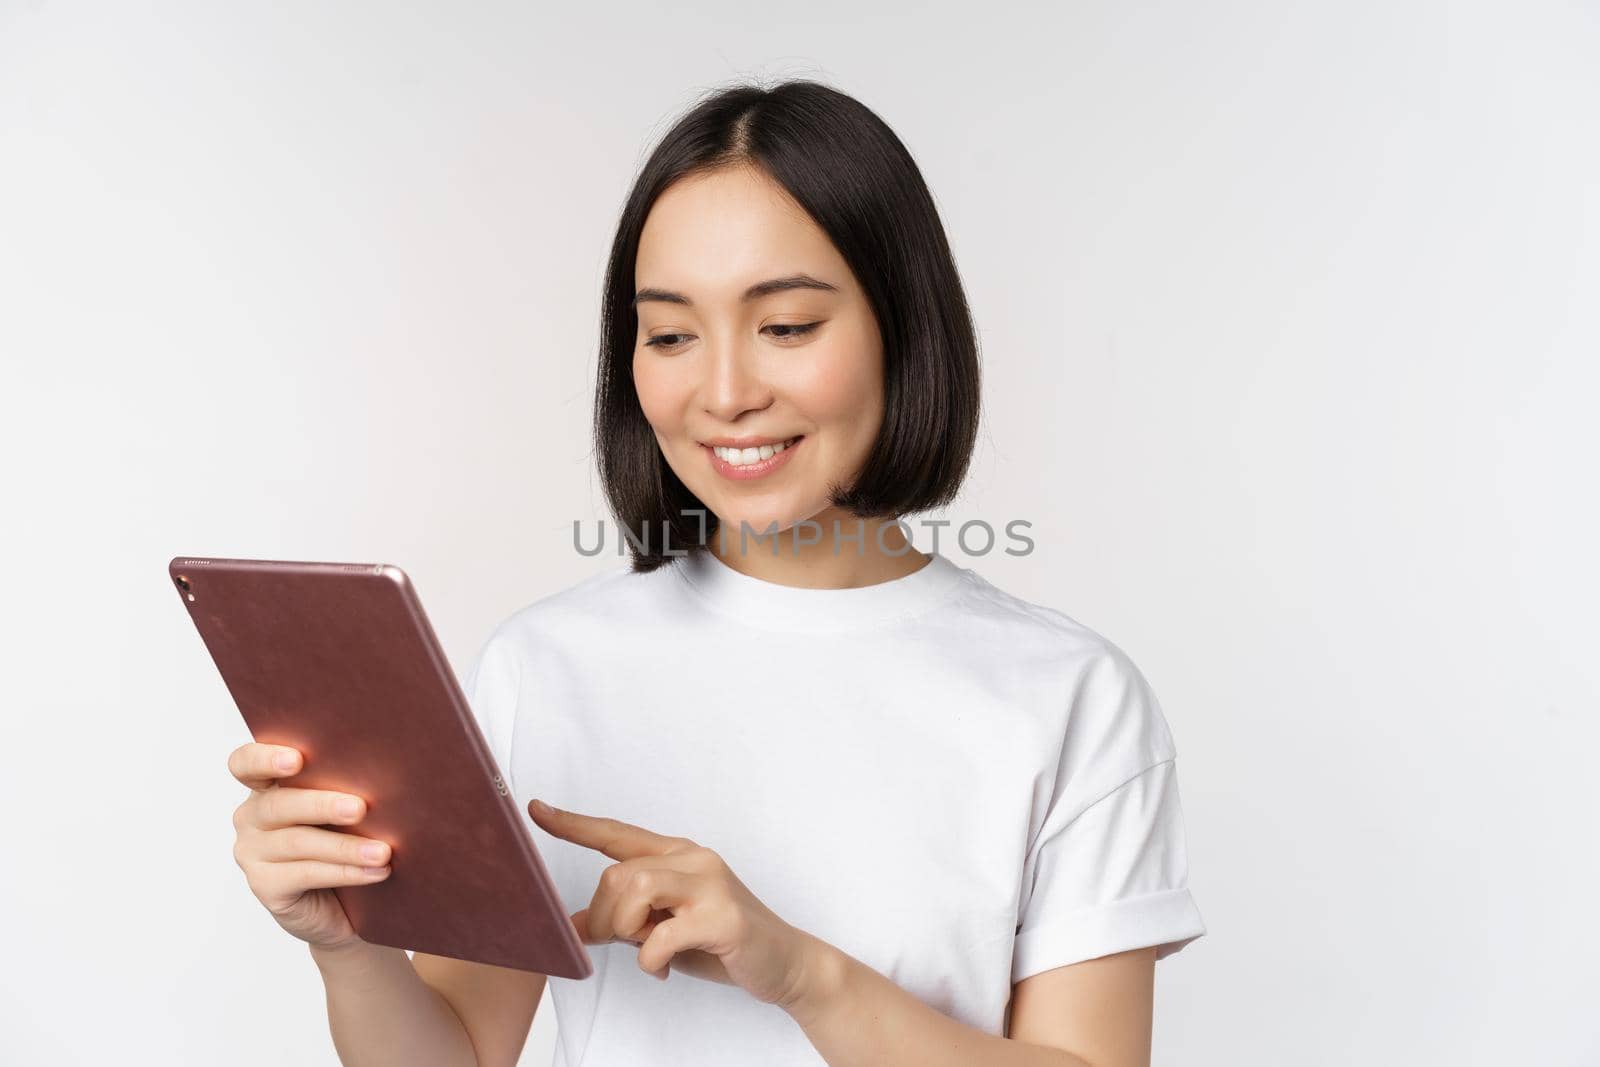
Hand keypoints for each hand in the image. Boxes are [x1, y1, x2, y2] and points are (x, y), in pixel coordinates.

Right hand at [227, 741, 392, 949]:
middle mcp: (252, 816)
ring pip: (298, 842)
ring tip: (382, 851)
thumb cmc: (346, 838)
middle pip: (279, 804)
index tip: (297, 759)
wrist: (343, 903)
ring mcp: (252, 852)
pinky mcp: (264, 885)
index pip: (246, 763)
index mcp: (267, 785)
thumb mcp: (344, 809)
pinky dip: (346, 871)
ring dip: (345, 847)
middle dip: (322, 805)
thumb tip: (383, 774)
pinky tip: (376, 871)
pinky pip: (306, 874)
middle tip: (359, 809)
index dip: (265, 758)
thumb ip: (346, 786)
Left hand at [529, 798, 813, 1007]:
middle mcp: (694, 858)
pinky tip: (665, 967)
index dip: (573, 825)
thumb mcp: (663, 929)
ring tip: (646, 950)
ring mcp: (711, 884)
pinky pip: (661, 935)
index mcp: (677, 855)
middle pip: (617, 873)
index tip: (536, 810)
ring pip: (635, 888)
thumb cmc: (721, 943)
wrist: (784, 963)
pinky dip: (651, 959)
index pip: (616, 834)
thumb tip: (573, 926)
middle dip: (604, 917)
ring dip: (626, 930)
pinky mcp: (724, 916)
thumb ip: (624, 920)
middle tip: (620, 944)